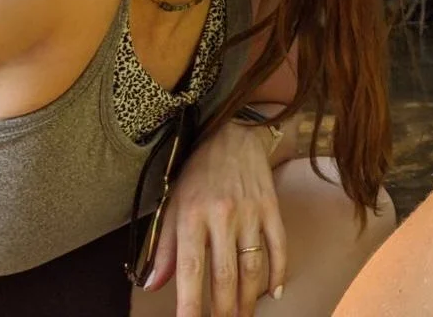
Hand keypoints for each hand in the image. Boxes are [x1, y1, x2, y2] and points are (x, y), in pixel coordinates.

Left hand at [145, 121, 287, 316]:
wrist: (235, 134)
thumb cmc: (198, 173)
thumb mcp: (173, 204)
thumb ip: (165, 247)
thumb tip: (153, 284)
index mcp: (191, 217)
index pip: (190, 272)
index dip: (190, 306)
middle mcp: (222, 217)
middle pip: (225, 277)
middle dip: (223, 312)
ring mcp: (250, 213)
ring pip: (252, 269)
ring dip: (248, 301)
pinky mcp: (271, 208)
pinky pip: (278, 247)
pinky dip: (278, 273)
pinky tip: (274, 293)